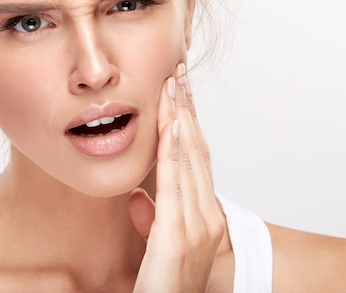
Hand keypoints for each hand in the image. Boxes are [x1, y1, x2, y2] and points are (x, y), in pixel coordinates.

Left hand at [129, 64, 224, 291]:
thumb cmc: (164, 283)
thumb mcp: (158, 246)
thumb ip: (153, 218)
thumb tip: (140, 197)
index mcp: (203, 215)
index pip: (197, 159)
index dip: (189, 122)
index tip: (181, 92)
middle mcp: (206, 216)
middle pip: (196, 151)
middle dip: (186, 109)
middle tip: (179, 73)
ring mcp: (195, 226)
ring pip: (188, 159)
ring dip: (179, 118)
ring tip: (173, 85)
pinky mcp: (177, 237)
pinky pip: (175, 184)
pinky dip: (174, 151)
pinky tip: (172, 125)